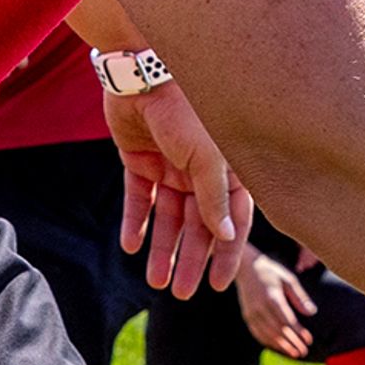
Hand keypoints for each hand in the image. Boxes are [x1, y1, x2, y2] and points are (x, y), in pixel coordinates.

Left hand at [105, 78, 249, 297]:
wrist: (141, 70)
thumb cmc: (186, 107)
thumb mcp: (208, 156)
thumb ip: (216, 197)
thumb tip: (228, 238)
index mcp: (228, 167)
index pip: (233, 219)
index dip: (227, 253)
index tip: (218, 285)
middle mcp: (201, 170)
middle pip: (199, 225)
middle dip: (191, 259)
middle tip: (182, 294)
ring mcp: (170, 166)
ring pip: (169, 217)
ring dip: (163, 249)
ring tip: (156, 282)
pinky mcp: (139, 160)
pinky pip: (139, 199)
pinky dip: (136, 222)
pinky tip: (131, 246)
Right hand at [236, 253, 315, 355]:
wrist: (245, 267)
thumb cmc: (271, 272)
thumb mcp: (288, 279)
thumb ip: (299, 296)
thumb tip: (312, 312)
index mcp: (272, 297)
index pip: (287, 320)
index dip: (298, 332)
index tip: (309, 340)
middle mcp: (260, 307)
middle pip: (278, 331)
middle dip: (292, 343)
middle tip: (304, 352)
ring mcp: (251, 313)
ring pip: (267, 335)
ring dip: (282, 346)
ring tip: (294, 354)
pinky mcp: (247, 316)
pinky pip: (257, 334)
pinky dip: (269, 342)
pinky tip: (279, 348)